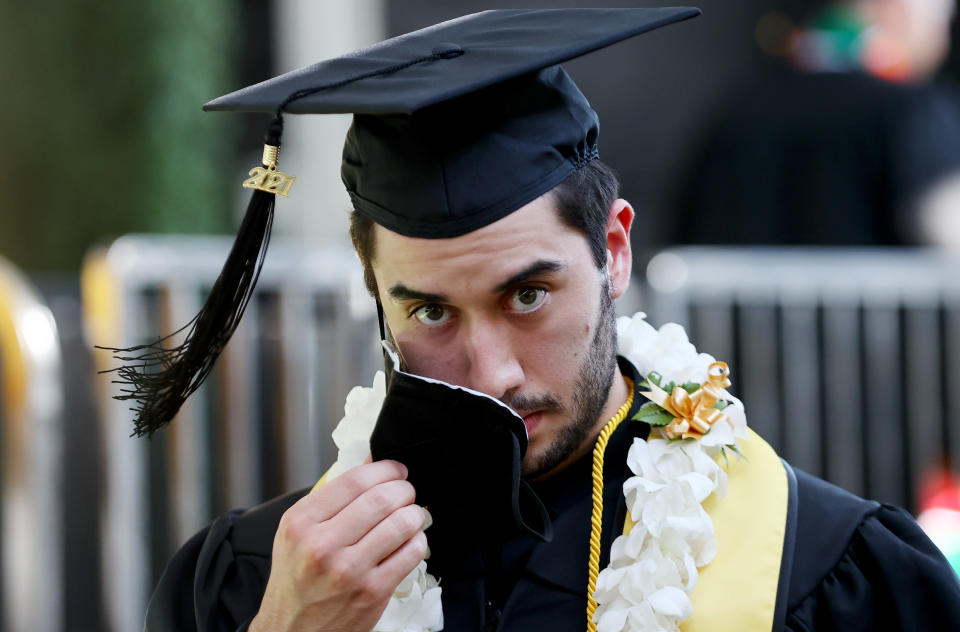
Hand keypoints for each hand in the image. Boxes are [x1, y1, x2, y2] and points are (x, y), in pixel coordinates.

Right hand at [248, 460, 427, 631]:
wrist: (292, 630)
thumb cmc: (297, 577)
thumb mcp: (300, 530)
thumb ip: (335, 495)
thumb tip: (373, 459)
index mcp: (301, 523)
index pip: (354, 480)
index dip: (384, 468)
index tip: (396, 469)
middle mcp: (322, 545)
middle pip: (382, 498)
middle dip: (404, 488)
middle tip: (406, 491)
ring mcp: (349, 570)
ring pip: (401, 523)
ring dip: (414, 514)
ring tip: (410, 515)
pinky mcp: (372, 592)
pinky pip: (411, 552)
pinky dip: (417, 541)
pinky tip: (409, 542)